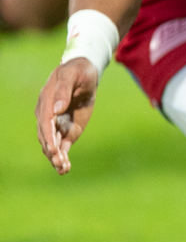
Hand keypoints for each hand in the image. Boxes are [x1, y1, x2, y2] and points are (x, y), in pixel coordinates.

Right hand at [34, 58, 98, 174]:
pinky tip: (66, 168)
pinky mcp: (66, 131)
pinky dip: (63, 157)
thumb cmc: (77, 72)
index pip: (45, 121)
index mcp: (45, 102)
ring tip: (63, 169)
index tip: (53, 148)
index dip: (48, 135)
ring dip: (56, 157)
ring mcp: (57, 125)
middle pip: (46, 136)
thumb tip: (56, 109)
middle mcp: (48, 116)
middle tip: (59, 161)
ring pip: (52, 144)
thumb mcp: (72, 76)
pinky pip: (63, 146)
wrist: (85, 75)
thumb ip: (63, 91)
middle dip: (51, 150)